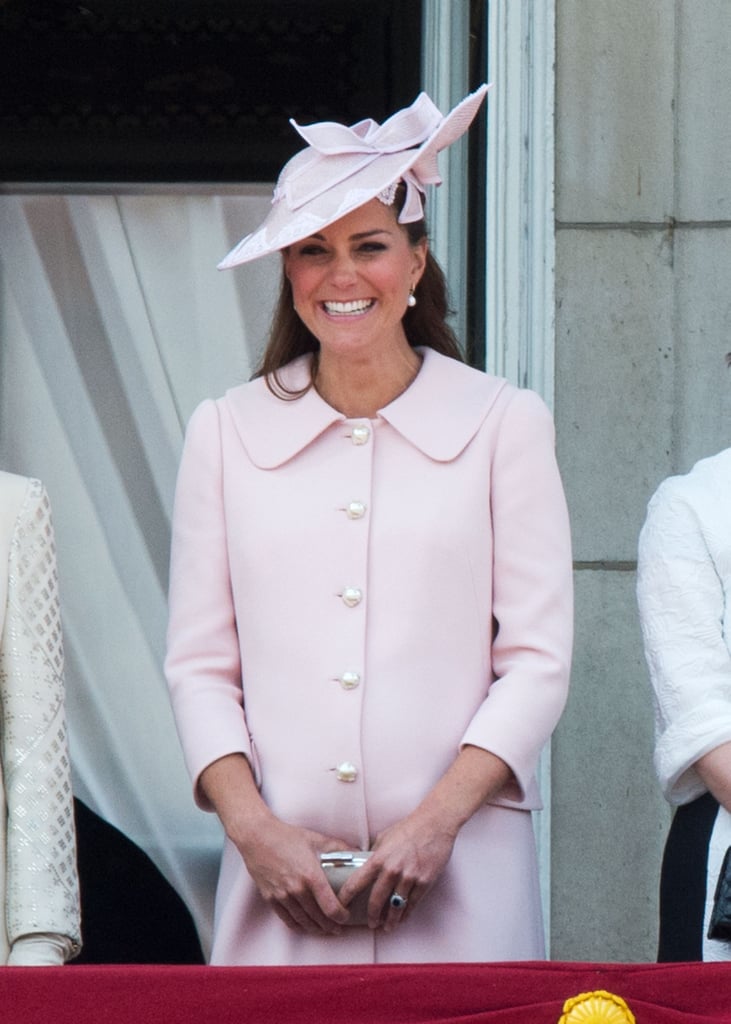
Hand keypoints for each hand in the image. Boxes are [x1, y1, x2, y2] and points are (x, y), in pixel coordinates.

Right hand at [235, 814, 351, 934]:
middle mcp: (297, 889)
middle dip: (331, 926)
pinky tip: (305, 926)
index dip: (341, 917)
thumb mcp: (316, 838)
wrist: (257, 837)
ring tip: (325, 930)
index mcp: (311, 876)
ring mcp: (282, 896)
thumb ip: (339, 847)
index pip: (331, 907)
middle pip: (318, 918)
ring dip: (316, 929)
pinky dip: (298, 926)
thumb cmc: (287, 836)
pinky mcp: (270, 898)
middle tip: (339, 928)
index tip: (346, 917)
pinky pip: (287, 919)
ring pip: (303, 921)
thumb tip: (358, 851)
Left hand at [337, 807, 456, 932]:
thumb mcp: (385, 837)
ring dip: (389, 921)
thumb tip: (366, 866)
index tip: (340, 907)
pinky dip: (405, 914)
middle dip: (371, 916)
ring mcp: (409, 878)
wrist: (435, 824)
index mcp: (379, 858)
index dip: (346, 897)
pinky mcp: (424, 882)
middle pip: (376, 901)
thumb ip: (375, 854)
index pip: (356, 882)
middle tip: (370, 924)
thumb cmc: (409, 828)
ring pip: (395, 907)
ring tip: (386, 927)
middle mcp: (392, 870)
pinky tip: (402, 918)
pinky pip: (412, 904)